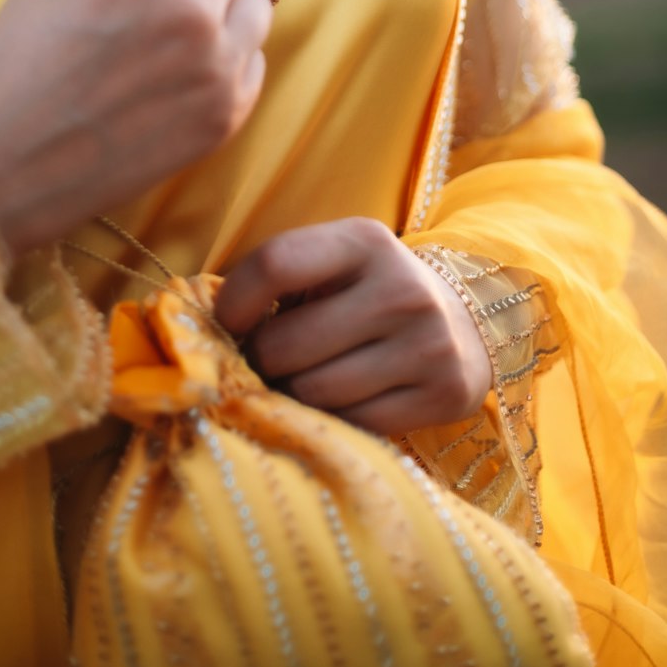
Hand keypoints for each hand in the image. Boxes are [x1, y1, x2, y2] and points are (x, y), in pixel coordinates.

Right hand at [0, 0, 271, 255]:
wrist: (9, 168)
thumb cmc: (17, 67)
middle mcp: (190, 6)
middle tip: (154, 6)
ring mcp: (215, 63)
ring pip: (254, 9)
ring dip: (223, 15)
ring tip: (178, 40)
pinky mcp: (226, 113)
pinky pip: (254, 63)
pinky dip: (227, 64)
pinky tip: (182, 79)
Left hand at [215, 218, 492, 434]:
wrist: (460, 322)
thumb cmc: (365, 292)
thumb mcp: (330, 263)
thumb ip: (276, 281)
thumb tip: (206, 338)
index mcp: (364, 240)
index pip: (276, 264)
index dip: (234, 302)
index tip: (227, 324)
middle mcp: (402, 288)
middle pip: (286, 345)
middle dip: (262, 361)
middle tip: (267, 362)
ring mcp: (428, 344)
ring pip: (314, 393)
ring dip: (293, 396)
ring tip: (302, 380)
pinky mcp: (443, 394)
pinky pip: (353, 426)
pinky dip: (333, 421)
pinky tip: (340, 400)